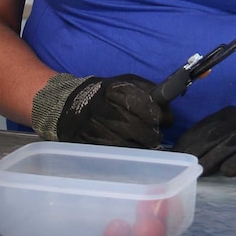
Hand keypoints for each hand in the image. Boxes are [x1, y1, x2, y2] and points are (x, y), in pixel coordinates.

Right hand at [32, 73, 170, 147]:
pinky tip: (133, 151)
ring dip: (140, 146)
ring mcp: (92, 126)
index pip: (141, 103)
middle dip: (151, 134)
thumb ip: (146, 91)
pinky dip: (126, 153)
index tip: (165, 120)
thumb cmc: (103, 93)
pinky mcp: (86, 141)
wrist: (67, 103)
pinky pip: (111, 152)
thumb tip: (168, 111)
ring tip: (147, 145)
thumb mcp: (123, 82)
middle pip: (134, 126)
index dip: (157, 115)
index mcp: (112, 89)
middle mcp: (101, 106)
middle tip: (157, 137)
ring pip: (124, 142)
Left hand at [173, 105, 235, 175]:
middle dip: (198, 151)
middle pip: (216, 134)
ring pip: (234, 141)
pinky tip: (230, 172)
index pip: (203, 128)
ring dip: (216, 156)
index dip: (188, 143)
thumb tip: (184, 160)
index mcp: (228, 114)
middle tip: (184, 170)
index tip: (175, 160)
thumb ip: (214, 144)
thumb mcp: (234, 139)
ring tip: (202, 172)